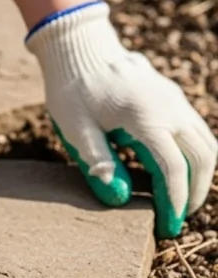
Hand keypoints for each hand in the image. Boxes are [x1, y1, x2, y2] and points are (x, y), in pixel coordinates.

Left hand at [26, 1, 217, 236]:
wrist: (80, 49)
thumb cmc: (72, 91)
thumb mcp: (75, 130)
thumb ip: (99, 164)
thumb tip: (121, 200)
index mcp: (145, 117)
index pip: (173, 168)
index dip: (174, 203)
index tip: (166, 228)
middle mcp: (170, 107)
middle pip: (201, 158)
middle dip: (194, 194)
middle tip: (176, 221)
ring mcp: (176, 101)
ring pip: (206, 144)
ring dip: (200, 177)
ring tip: (181, 204)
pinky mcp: (175, 99)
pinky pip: (197, 133)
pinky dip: (195, 159)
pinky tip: (177, 177)